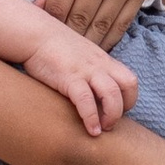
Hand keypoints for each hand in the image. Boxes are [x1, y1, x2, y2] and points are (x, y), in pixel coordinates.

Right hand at [21, 17, 137, 138]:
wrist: (34, 34)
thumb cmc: (54, 48)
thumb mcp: (80, 56)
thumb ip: (90, 69)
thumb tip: (93, 88)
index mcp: (103, 61)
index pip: (129, 80)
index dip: (128, 99)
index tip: (116, 111)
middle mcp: (99, 65)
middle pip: (129, 85)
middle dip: (125, 108)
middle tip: (110, 123)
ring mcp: (86, 70)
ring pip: (112, 93)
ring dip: (112, 116)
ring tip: (102, 129)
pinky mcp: (69, 78)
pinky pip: (86, 100)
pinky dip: (91, 118)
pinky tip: (90, 130)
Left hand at [36, 0, 155, 49]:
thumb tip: (37, 11)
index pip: (58, 7)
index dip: (52, 26)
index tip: (49, 35)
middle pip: (79, 19)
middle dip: (69, 38)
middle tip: (62, 52)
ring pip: (100, 25)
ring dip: (88, 43)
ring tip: (79, 53)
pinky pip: (121, 24)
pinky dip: (109, 39)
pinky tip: (99, 45)